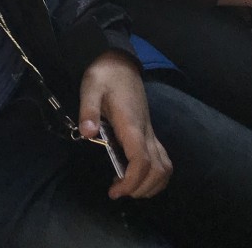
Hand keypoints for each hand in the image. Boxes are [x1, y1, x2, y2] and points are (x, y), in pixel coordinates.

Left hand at [78, 51, 171, 199]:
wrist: (119, 61)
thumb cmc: (104, 75)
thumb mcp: (90, 87)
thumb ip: (88, 109)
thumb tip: (86, 133)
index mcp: (131, 124)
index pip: (141, 162)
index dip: (131, 182)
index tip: (114, 191)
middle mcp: (146, 131)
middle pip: (157, 170)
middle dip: (140, 188)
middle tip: (118, 191)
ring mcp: (150, 131)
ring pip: (165, 167)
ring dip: (151, 184)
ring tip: (128, 187)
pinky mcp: (150, 130)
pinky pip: (162, 158)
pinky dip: (156, 175)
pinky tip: (137, 175)